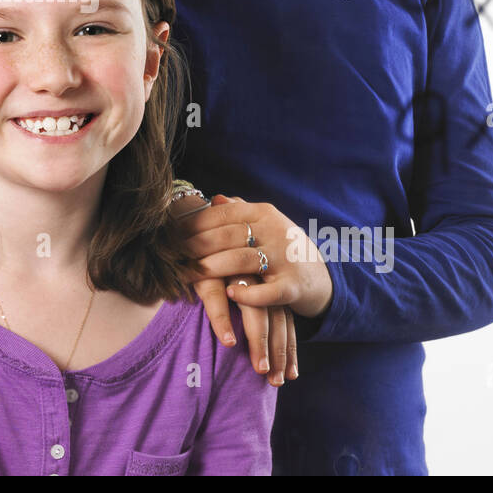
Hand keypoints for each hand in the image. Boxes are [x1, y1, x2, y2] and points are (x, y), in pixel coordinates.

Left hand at [180, 194, 333, 370]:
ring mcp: (285, 258)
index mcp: (264, 213)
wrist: (322, 279)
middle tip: (171, 256)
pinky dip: (248, 294)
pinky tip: (229, 294)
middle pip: (228, 235)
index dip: (194, 223)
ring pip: (242, 260)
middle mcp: (275, 231)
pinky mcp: (293, 287)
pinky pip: (268, 291)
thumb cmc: (283, 250)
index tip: (170, 233)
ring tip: (188, 276)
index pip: (223, 213)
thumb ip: (241, 212)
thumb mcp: (266, 225)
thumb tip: (215, 198)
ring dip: (212, 268)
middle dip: (196, 246)